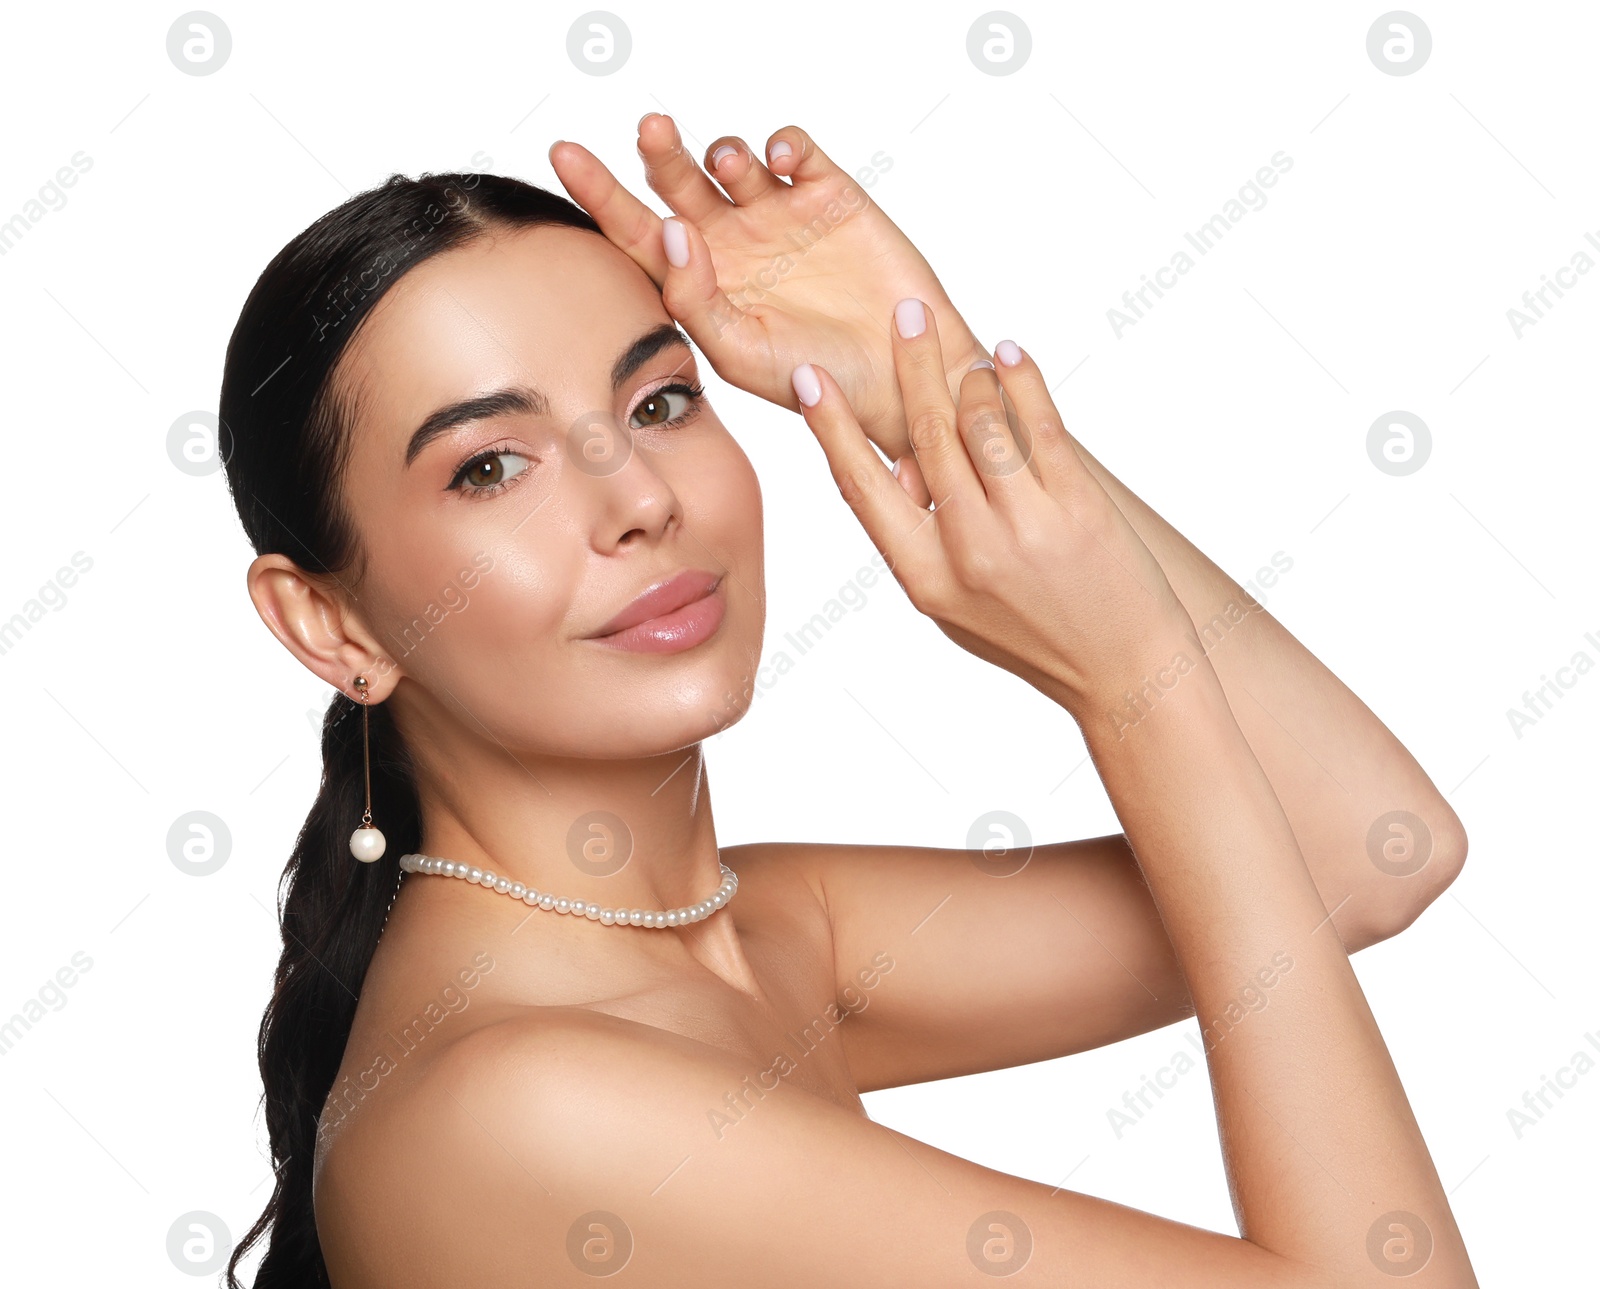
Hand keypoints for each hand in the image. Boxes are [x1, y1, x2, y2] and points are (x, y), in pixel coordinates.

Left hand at [548, 119, 989, 493]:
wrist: (900, 378)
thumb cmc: (818, 380)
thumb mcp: (741, 353)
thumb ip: (696, 297)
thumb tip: (669, 231)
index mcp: (702, 283)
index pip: (638, 232)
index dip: (599, 193)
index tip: (564, 153)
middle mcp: (734, 244)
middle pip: (677, 182)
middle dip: (659, 152)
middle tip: (651, 131)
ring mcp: (779, 217)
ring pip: (730, 160)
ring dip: (720, 151)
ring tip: (728, 168)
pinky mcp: (827, 195)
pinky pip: (792, 149)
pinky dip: (781, 143)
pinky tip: (779, 162)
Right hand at [790, 300, 1194, 721]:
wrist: (1122, 670)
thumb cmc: (1032, 635)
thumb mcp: (953, 607)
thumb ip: (920, 540)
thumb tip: (902, 469)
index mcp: (923, 577)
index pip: (860, 486)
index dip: (830, 426)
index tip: (808, 378)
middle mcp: (968, 550)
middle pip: (924, 434)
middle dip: (909, 364)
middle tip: (903, 314)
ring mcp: (1026, 526)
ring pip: (980, 420)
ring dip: (970, 375)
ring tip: (966, 356)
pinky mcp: (1078, 504)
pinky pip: (1039, 423)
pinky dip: (1020, 378)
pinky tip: (1008, 356)